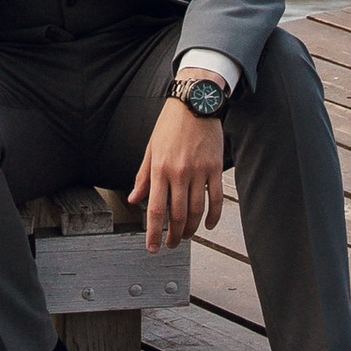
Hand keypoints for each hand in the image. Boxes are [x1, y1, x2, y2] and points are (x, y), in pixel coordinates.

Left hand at [131, 96, 224, 252]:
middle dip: (174, 235)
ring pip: (197, 210)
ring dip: (192, 229)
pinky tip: (209, 224)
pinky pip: (216, 198)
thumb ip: (143, 177)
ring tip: (187, 236)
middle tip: (172, 244)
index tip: (152, 247)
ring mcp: (199, 172)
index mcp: (160, 169)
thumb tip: (134, 198)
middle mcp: (179, 173)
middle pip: (178, 215)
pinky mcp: (214, 169)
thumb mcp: (151, 149)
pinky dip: (213, 215)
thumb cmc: (170, 124)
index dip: (153, 232)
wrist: (194, 103)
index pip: (155, 209)